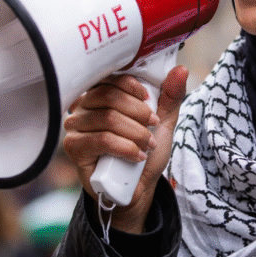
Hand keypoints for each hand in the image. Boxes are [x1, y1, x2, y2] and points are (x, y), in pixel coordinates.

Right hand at [63, 65, 187, 232]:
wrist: (138, 186)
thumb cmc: (144, 150)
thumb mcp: (162, 121)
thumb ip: (170, 95)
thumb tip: (181, 69)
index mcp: (100, 93)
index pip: (111, 77)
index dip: (133, 87)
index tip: (150, 101)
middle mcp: (82, 106)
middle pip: (109, 97)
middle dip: (138, 113)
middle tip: (153, 127)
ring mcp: (75, 126)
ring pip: (108, 119)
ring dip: (136, 133)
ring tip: (148, 145)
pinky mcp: (74, 146)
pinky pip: (102, 139)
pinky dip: (126, 147)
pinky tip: (138, 156)